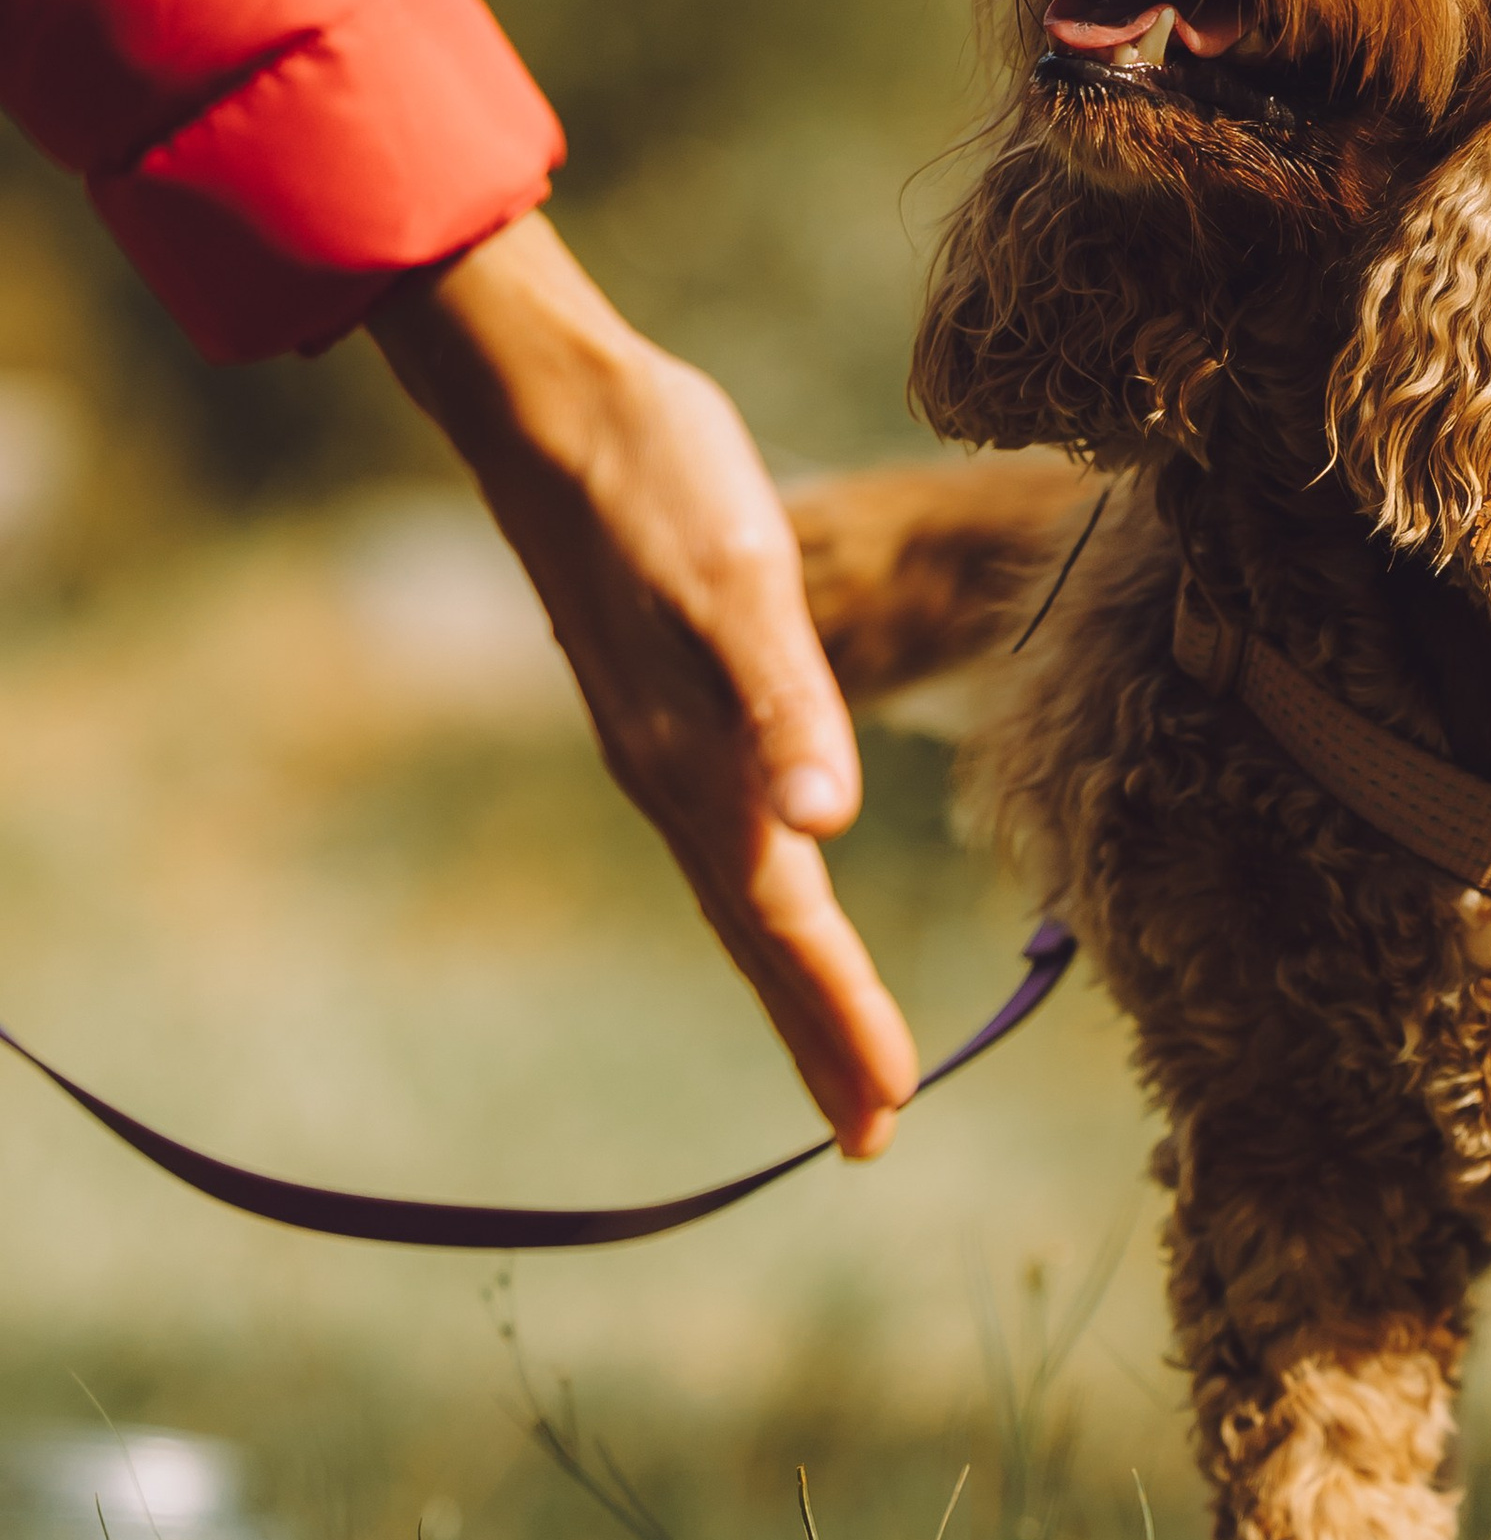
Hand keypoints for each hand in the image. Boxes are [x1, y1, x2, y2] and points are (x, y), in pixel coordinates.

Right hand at [369, 214, 918, 1155]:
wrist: (555, 404)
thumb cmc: (661, 482)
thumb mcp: (744, 579)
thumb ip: (787, 704)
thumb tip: (825, 825)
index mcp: (701, 767)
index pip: (786, 924)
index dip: (838, 1018)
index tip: (887, 1111)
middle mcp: (674, 779)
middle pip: (760, 937)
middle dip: (816, 1038)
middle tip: (868, 1134)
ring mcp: (659, 749)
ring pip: (740, 898)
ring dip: (792, 984)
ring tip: (838, 1057)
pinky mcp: (660, 709)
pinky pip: (723, 844)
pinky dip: (767, 901)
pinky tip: (780, 892)